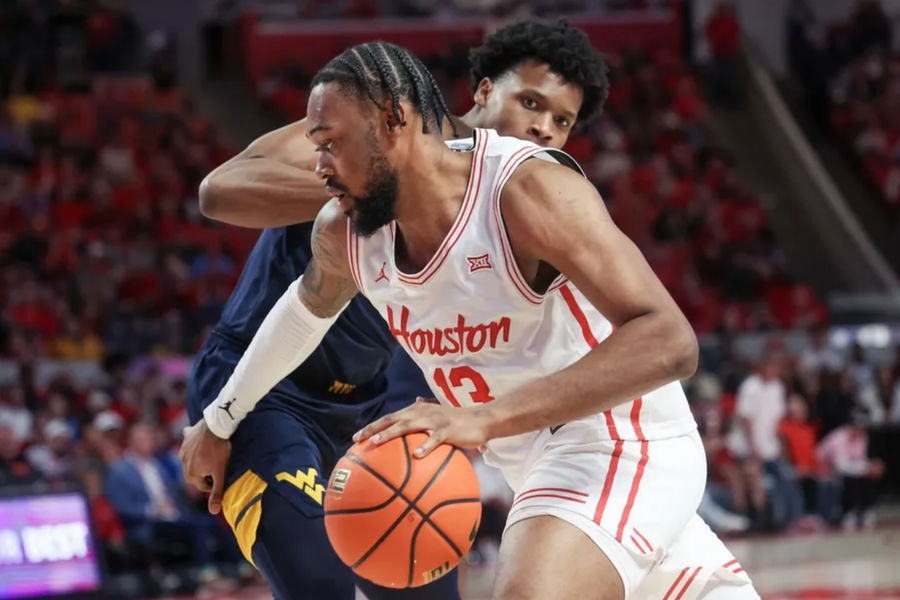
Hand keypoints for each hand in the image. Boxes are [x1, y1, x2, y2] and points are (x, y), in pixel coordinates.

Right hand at [179, 420, 230, 514]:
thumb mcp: (220, 473)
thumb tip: (214, 512)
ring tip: (212, 454)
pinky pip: (189, 443)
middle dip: (206, 472)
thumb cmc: (219, 451)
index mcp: (191, 474)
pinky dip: (194, 445)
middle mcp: (183, 462)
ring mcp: (183, 449)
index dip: (214, 482)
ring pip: (192, 459)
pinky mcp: (185, 437)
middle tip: (218, 466)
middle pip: (196, 473)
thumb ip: (217, 492)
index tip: (222, 476)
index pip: (203, 485)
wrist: (216, 426)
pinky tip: (202, 441)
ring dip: (200, 459)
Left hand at [353, 397, 491, 457]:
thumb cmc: (458, 420)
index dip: (371, 426)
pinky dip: (425, 446)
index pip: (389, 418)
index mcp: (417, 411)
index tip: (355, 438)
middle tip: (357, 440)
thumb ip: (426, 407)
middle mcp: (422, 413)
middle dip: (373, 429)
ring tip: (377, 442)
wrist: (481, 419)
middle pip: (392, 420)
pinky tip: (417, 456)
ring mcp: (434, 420)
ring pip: (408, 426)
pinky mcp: (448, 430)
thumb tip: (415, 400)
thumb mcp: (439, 412)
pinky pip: (434, 439)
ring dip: (391, 433)